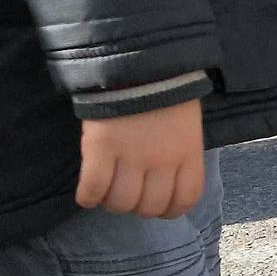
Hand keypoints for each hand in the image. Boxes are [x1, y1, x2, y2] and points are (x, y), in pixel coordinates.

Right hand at [78, 100, 205, 218]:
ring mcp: (132, 156)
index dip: (171, 210)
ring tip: (109, 192)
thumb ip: (181, 154)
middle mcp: (163, 161)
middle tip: (130, 195)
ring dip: (113, 203)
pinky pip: (93, 188)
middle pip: (150, 206)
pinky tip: (88, 196)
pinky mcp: (101, 148)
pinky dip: (88, 198)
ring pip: (122, 202)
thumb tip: (170, 182)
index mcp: (189, 154)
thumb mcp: (188, 126)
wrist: (141, 64)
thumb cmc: (167, 93)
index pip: (186, 200)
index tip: (160, 207)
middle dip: (139, 207)